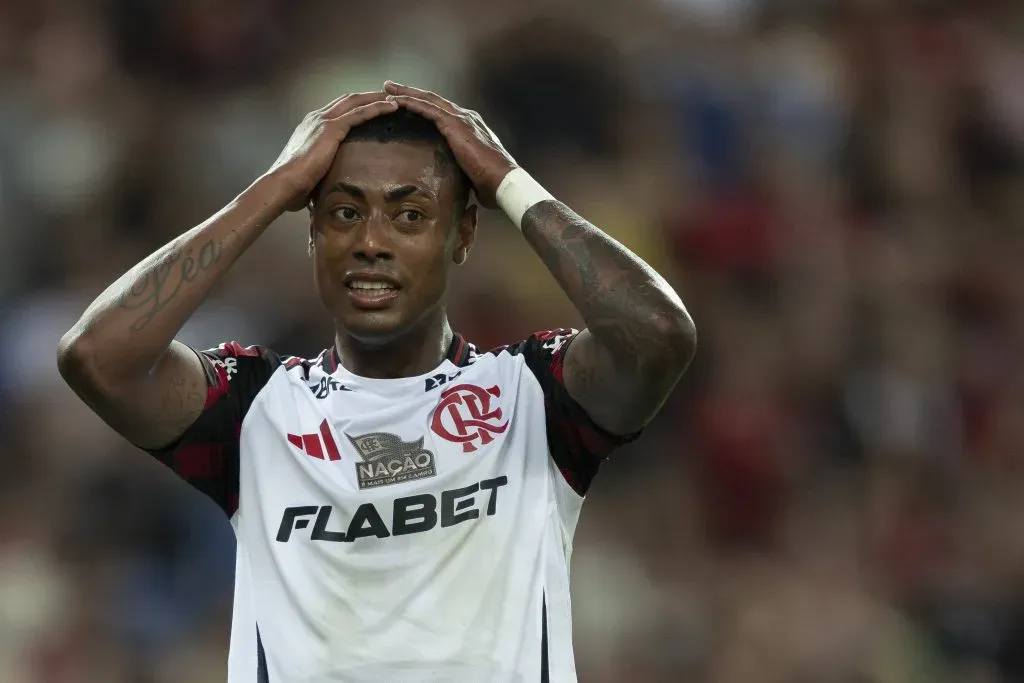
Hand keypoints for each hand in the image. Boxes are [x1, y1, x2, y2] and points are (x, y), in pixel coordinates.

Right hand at [267, 92, 397, 211]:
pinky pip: (359, 113)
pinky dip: (376, 108)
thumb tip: (331, 178)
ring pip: (356, 102)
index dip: (356, 105)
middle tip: (389, 97)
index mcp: (311, 125)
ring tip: (396, 99)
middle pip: (349, 99)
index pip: (338, 109)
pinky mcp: (330, 128)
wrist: (282, 183)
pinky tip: (391, 108)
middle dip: (370, 96)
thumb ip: (322, 166)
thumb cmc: (294, 184)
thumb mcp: (311, 169)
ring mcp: (323, 121)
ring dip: (377, 99)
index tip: (372, 106)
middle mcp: (316, 117)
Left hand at [383, 82, 515, 208]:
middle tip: (391, 86)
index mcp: (470, 127)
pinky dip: (411, 103)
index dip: (424, 105)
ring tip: (387, 88)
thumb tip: (451, 177)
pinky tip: (396, 101)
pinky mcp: (455, 125)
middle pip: (433, 100)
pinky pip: (428, 109)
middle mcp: (466, 117)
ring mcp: (461, 119)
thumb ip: (460, 166)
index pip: (442, 111)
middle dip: (411, 92)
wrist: (503, 182)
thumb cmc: (491, 183)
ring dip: (406, 93)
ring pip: (428, 100)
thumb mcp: (472, 171)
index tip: (407, 102)